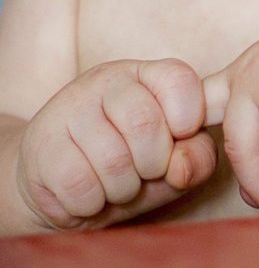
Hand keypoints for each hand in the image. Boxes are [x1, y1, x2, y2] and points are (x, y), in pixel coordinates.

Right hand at [16, 59, 216, 229]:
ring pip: (113, 160)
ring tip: (114, 183)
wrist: (61, 183)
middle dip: (153, 164)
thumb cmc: (131, 166)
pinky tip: (87, 193)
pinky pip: (80, 186)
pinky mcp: (41, 144)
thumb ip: (197, 157)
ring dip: (122, 189)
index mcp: (145, 74)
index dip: (189, 119)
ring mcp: (69, 107)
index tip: (179, 138)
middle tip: (143, 171)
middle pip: (145, 123)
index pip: (179, 79)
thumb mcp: (174, 160)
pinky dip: (91, 204)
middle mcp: (107, 80)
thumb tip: (180, 168)